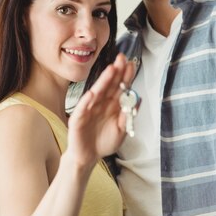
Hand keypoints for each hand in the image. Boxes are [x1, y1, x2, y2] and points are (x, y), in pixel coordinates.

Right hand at [67, 53, 134, 167]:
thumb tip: (137, 101)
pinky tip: (92, 93)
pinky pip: (82, 109)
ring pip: (97, 93)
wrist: (88, 157)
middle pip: (109, 85)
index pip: (120, 87)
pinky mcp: (78, 119)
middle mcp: (101, 104)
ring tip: (110, 70)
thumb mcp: (121, 130)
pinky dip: (87, 101)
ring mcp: (89, 109)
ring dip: (103, 81)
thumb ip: (128, 116)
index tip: (132, 64)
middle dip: (116, 72)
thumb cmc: (104, 142)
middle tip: (122, 58)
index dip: (125, 76)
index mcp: (112, 105)